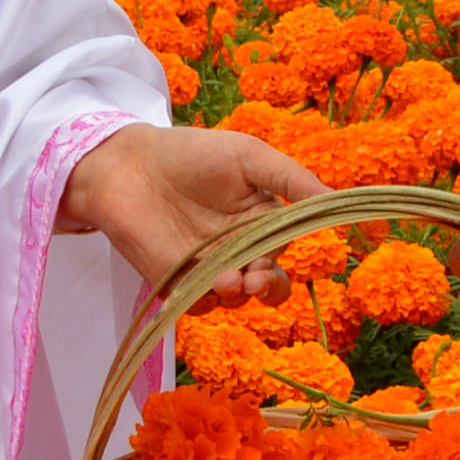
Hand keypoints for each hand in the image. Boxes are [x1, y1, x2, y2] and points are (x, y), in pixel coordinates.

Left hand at [64, 121, 320, 298]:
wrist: (125, 165)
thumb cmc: (190, 154)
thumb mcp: (248, 156)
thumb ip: (291, 179)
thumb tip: (334, 201)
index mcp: (262, 221)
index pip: (285, 251)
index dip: (287, 256)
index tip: (279, 254)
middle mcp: (239, 250)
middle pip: (268, 285)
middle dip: (268, 288)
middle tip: (255, 279)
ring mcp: (208, 270)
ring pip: (236, 299)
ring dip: (237, 294)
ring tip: (228, 278)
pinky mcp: (176, 285)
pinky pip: (198, 306)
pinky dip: (203, 302)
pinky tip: (203, 287)